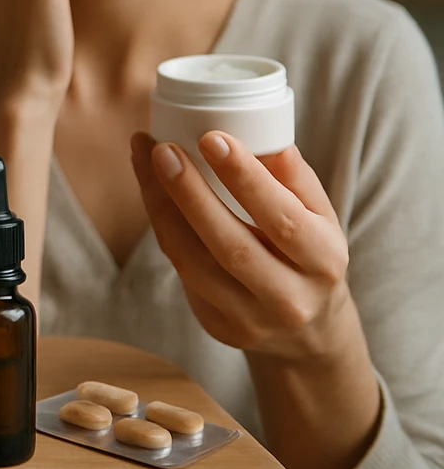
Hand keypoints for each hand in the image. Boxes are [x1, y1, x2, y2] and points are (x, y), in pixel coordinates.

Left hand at [130, 130, 358, 362]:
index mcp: (324, 262)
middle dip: (190, 194)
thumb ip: (296, 179)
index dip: (245, 178)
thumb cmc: (308, 255)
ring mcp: (251, 319)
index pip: (282, 219)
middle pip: (231, 245)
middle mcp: (290, 298)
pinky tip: (150, 190)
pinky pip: (181, 271)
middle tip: (162, 150)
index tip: (212, 138)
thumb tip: (268, 136)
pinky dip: (163, 227)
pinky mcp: (219, 326)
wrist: (308, 331)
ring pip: (193, 262)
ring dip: (162, 208)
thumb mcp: (320, 218)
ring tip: (145, 161)